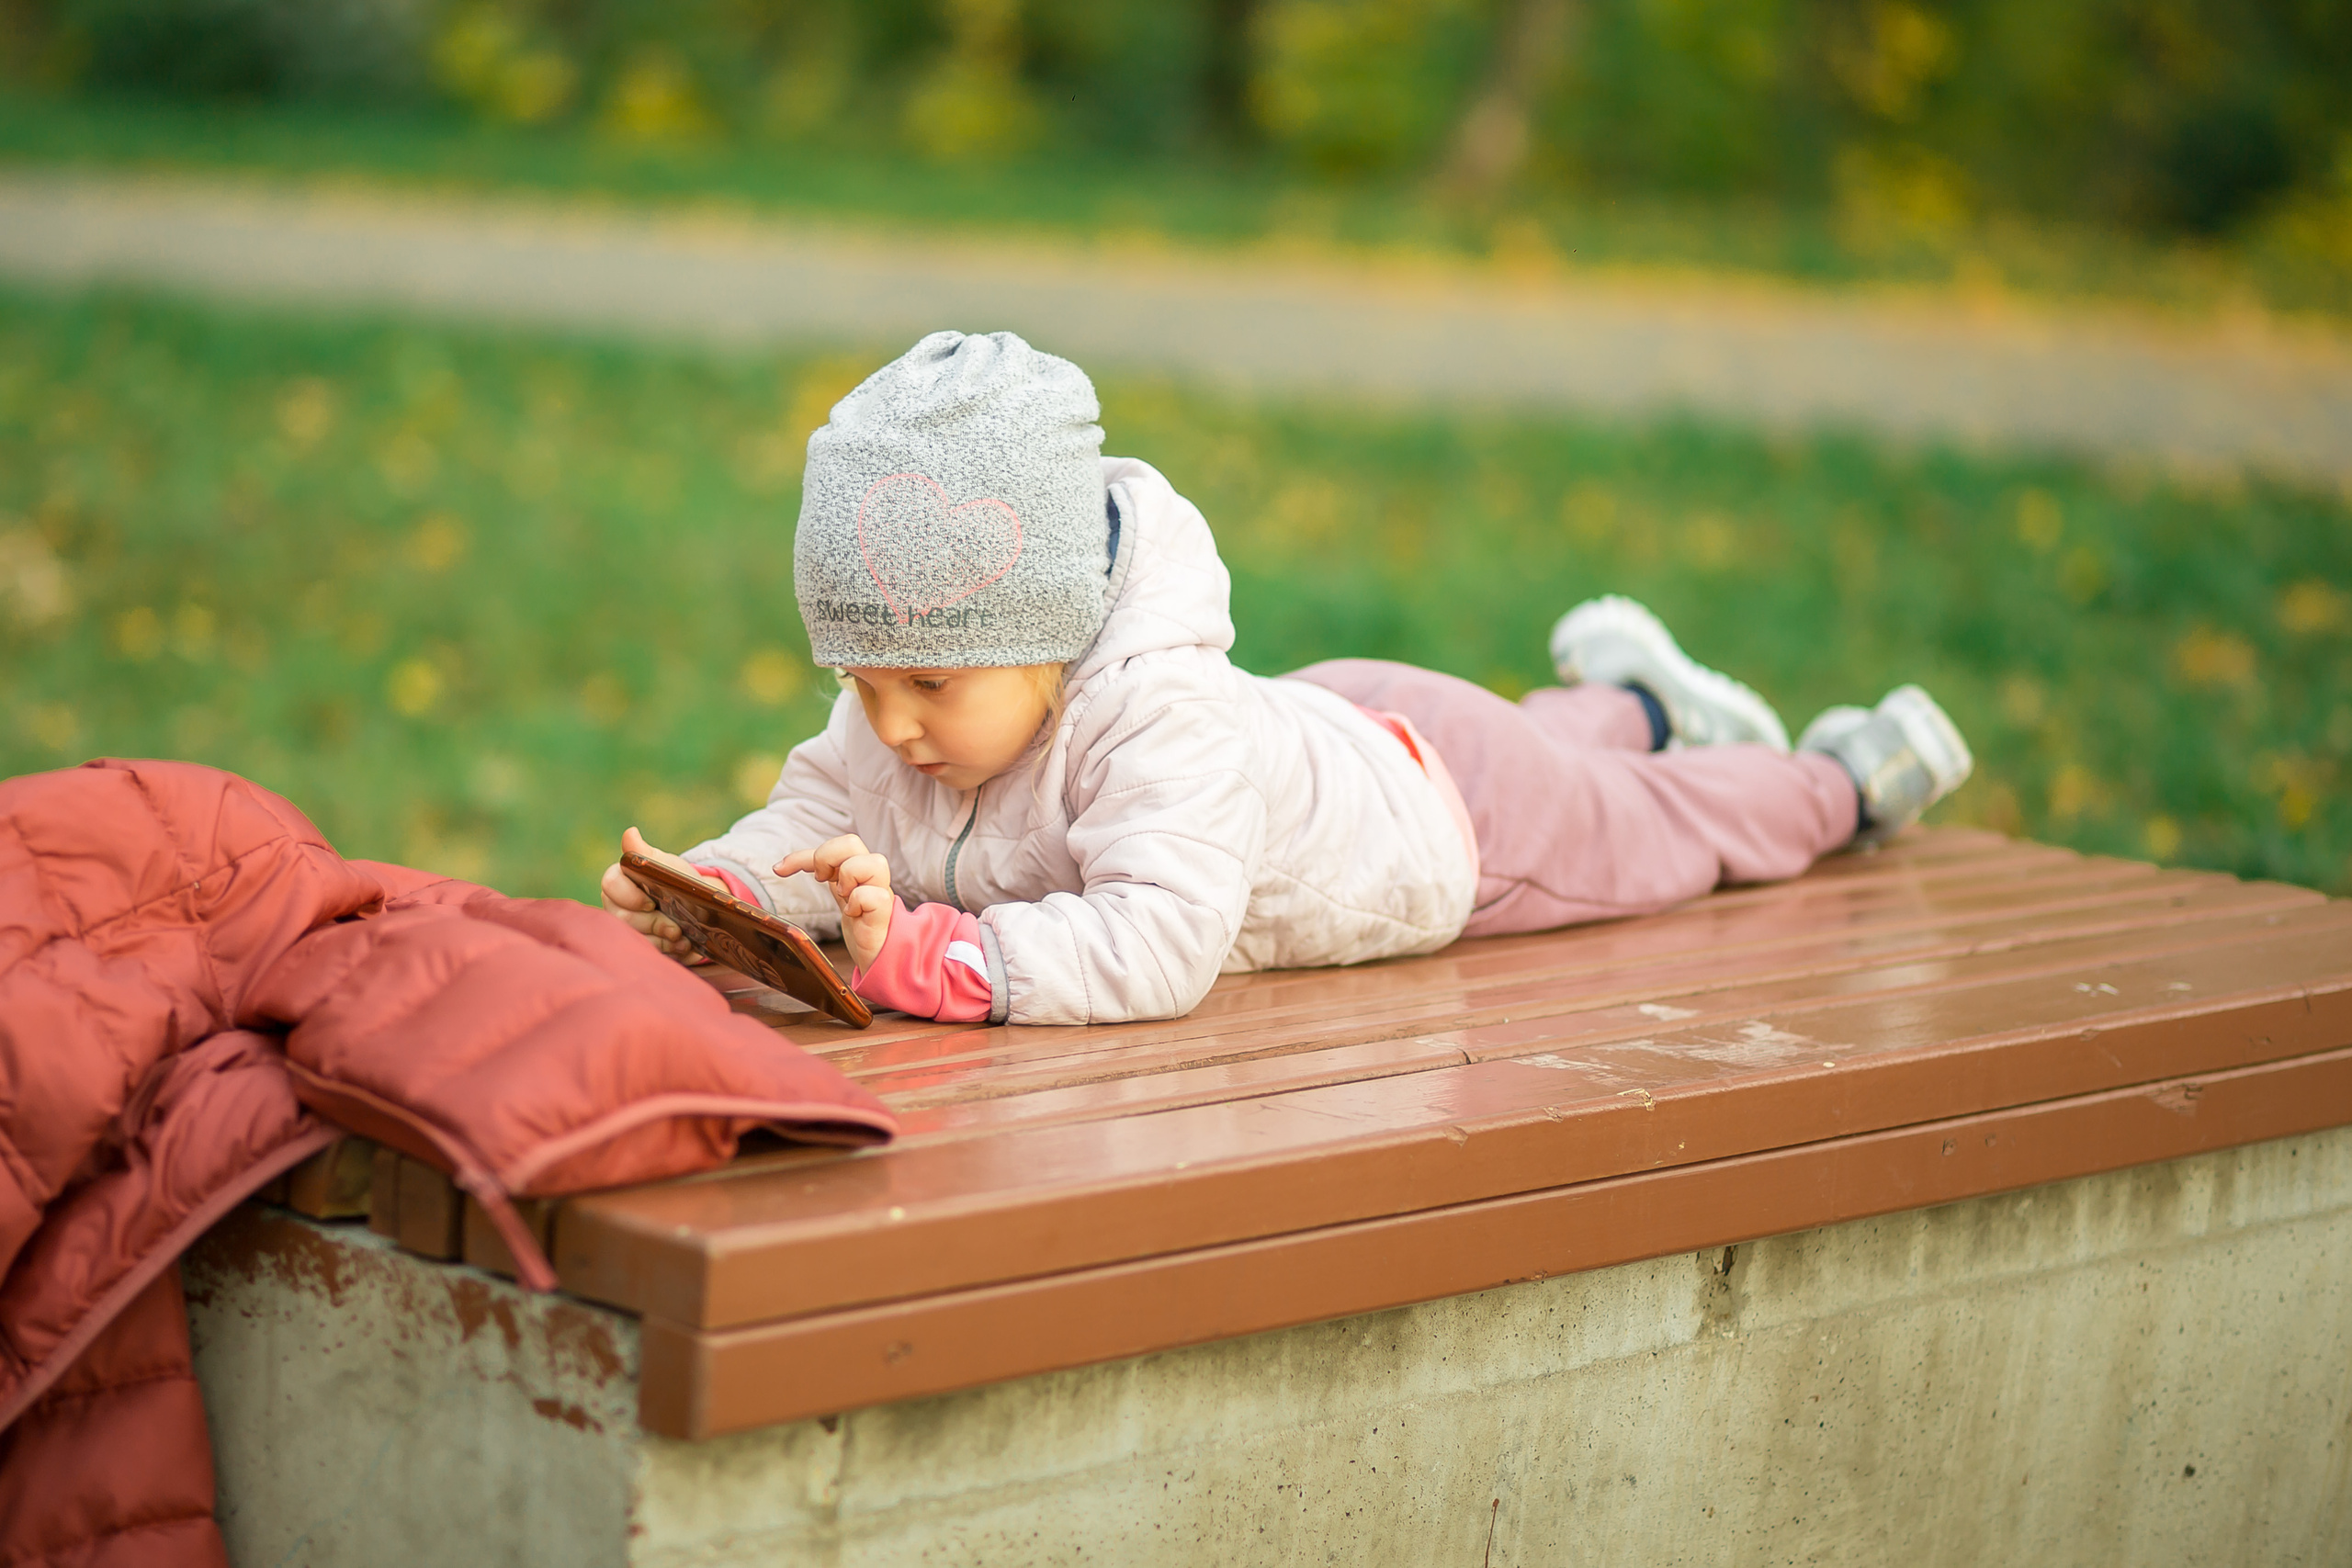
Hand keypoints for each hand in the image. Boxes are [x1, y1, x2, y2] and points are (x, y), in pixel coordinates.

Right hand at [600, 826, 725, 959]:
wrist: (697, 904)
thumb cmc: (675, 879)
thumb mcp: (666, 865)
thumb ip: (645, 854)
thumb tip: (630, 833)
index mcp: (618, 881)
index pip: (611, 884)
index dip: (630, 896)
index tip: (651, 902)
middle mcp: (615, 905)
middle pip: (623, 917)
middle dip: (653, 924)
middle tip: (676, 928)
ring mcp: (627, 927)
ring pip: (636, 938)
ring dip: (662, 941)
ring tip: (683, 940)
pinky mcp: (640, 945)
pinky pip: (647, 953)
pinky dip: (667, 952)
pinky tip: (683, 948)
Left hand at [776, 834, 894, 971]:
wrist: (878, 954)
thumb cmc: (860, 925)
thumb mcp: (839, 893)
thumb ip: (825, 873)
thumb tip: (780, 866)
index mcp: (860, 867)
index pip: (835, 844)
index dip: (803, 854)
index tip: (779, 869)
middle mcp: (872, 874)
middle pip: (851, 842)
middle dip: (826, 858)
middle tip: (821, 880)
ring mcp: (881, 891)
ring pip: (871, 862)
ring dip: (848, 877)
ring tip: (843, 896)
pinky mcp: (884, 911)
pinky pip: (872, 895)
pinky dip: (856, 902)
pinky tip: (852, 913)